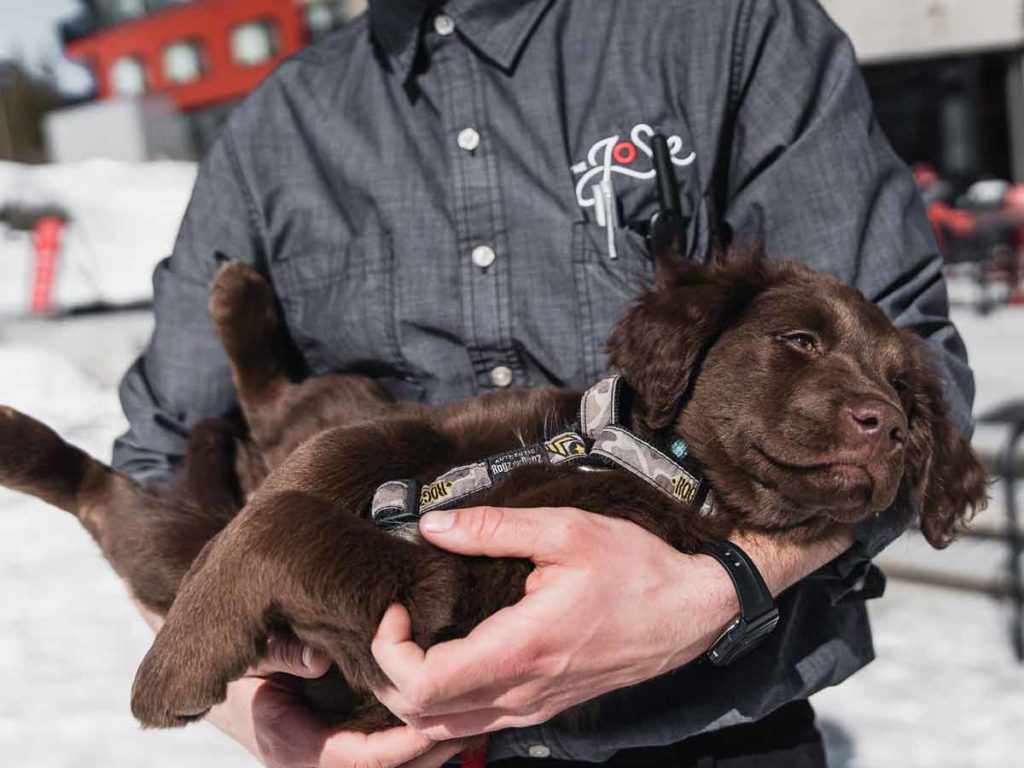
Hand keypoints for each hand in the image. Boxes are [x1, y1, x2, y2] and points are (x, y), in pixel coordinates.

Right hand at [213, 636, 468, 767]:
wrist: (235, 690)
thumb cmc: (245, 669)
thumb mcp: (253, 656)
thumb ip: (280, 654)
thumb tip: (319, 659)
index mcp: (295, 747)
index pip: (359, 760)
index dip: (399, 746)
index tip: (432, 723)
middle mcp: (319, 763)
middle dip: (428, 753)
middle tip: (472, 723)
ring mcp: (336, 759)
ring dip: (430, 750)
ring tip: (473, 721)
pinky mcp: (350, 748)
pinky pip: (387, 755)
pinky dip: (419, 743)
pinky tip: (449, 716)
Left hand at [371, 506, 739, 739]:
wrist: (689, 611)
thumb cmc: (634, 569)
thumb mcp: (566, 531)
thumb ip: (493, 528)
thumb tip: (432, 526)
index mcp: (521, 649)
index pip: (423, 685)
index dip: (390, 651)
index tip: (395, 608)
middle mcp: (521, 693)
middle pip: (422, 718)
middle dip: (387, 676)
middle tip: (393, 625)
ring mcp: (532, 708)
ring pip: (445, 731)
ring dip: (411, 697)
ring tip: (408, 644)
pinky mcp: (542, 709)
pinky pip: (474, 727)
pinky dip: (442, 708)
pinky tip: (442, 667)